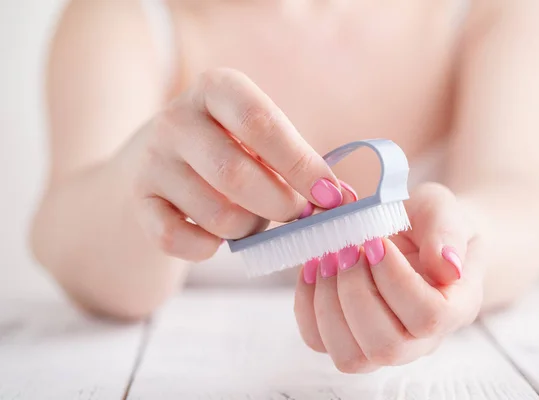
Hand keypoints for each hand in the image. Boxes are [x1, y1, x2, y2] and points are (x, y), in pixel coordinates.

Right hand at [118, 68, 345, 261]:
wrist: (162, 160)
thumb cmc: (231, 147)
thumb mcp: (260, 137)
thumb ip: (297, 161)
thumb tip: (339, 199)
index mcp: (217, 89)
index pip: (261, 123)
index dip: (301, 164)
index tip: (331, 196)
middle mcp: (176, 118)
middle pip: (236, 174)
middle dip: (279, 204)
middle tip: (296, 213)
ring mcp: (151, 160)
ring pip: (215, 215)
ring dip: (248, 228)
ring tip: (251, 218)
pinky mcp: (139, 200)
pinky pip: (178, 240)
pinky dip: (207, 248)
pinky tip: (214, 235)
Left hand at [294, 182, 483, 372]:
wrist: (413, 230)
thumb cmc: (430, 221)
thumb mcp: (442, 209)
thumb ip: (447, 232)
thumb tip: (447, 266)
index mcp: (455, 307)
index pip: (428, 317)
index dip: (395, 281)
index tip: (376, 242)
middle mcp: (420, 338)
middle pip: (386, 346)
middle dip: (355, 292)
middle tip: (346, 248)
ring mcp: (382, 343)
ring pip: (350, 356)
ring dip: (328, 304)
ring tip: (327, 257)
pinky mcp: (347, 337)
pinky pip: (319, 341)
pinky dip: (307, 306)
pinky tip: (312, 268)